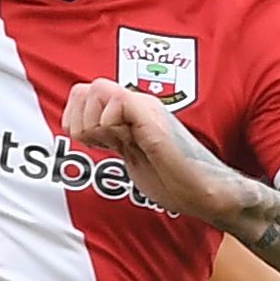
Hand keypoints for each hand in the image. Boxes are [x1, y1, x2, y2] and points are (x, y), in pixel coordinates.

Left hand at [60, 79, 245, 220]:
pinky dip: (108, 124)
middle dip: (78, 120)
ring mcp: (145, 108)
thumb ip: (111, 138)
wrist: (204, 191)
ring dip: (91, 123)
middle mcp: (136, 104)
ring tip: (111, 145)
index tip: (90, 144)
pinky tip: (123, 143)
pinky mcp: (152, 117)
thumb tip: (83, 131)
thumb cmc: (174, 181)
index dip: (74, 118)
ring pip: (95, 89)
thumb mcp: (131, 155)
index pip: (83, 94)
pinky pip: (116, 102)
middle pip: (84, 88)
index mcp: (131, 112)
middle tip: (96, 144)